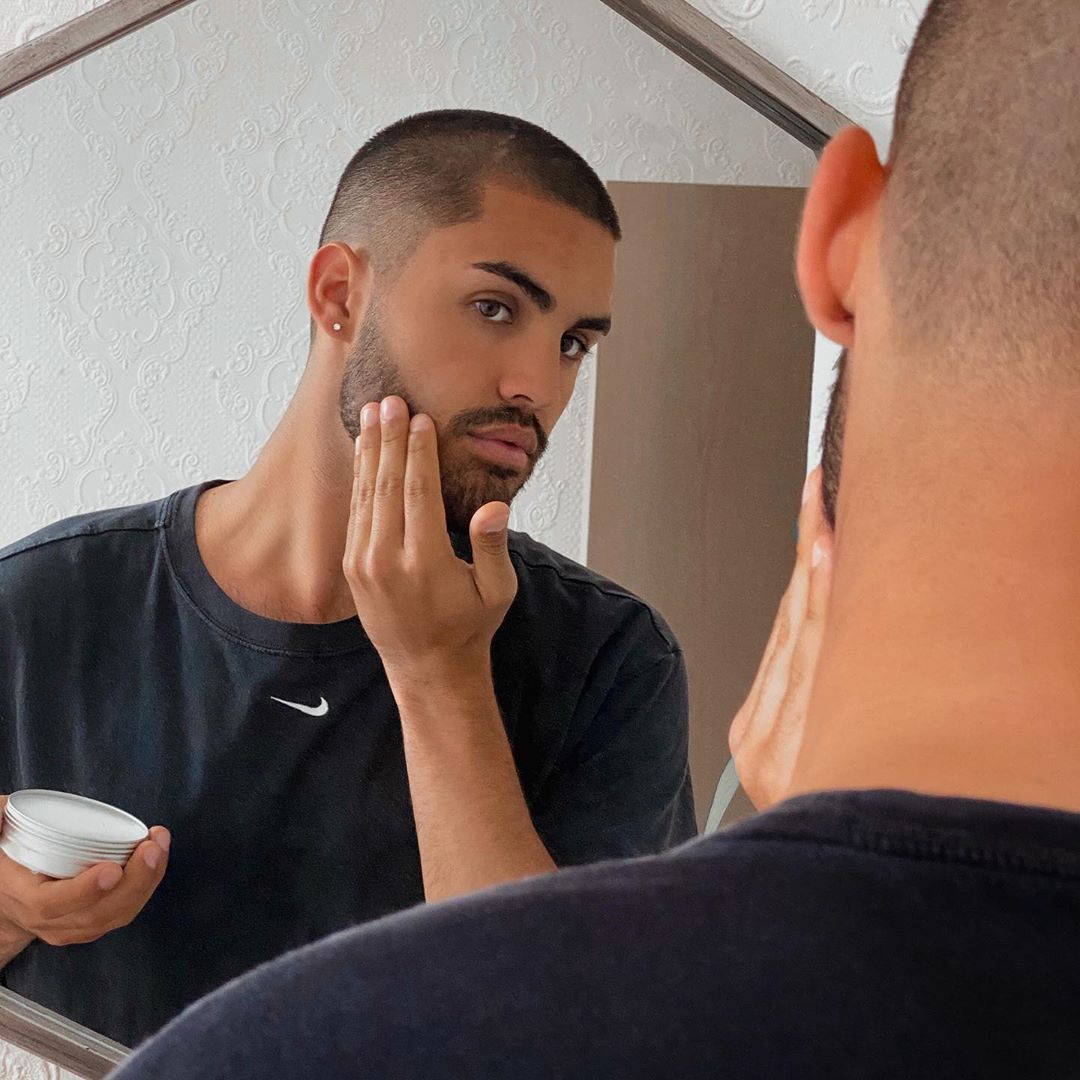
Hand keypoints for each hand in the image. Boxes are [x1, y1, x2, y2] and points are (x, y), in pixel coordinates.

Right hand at [0, 795, 170, 947]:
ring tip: (159, 844)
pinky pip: (127, 910)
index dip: (84, 891)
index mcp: (26, 900)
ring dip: (148, 880)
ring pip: (118, 915)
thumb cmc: (6, 863)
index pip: (53, 905)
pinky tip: (158, 855)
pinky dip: (148, 884)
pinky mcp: (96, 923)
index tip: (112, 868)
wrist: (6, 900)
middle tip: (151, 846)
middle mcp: (52, 921)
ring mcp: (76, 927)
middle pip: (98, 914)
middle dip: (134, 881)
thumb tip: (2, 808)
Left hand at [343, 396, 518, 680]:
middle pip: (386, 485)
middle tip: (389, 401)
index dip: (418, 452)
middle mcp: (386, 560)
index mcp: (424, 562)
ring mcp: (363, 564)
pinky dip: (360, 479)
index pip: (419, 492)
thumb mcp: (496, 591)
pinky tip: (364, 454)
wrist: (427, 669)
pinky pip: (355, 513)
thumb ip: (491, 547)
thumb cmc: (469, 627)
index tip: (420, 418)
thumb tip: (493, 508)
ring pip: (365, 495)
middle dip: (388, 439)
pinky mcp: (352, 567)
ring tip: (371, 415)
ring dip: (369, 452)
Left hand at [728, 467, 832, 809]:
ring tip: (818, 518)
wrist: (795, 891)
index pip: (819, 631)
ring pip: (785, 634)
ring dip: (804, 575)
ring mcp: (756, 743)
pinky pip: (774, 659)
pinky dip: (794, 615)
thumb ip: (862, 682)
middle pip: (800, 623)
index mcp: (808, 745)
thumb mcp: (866, 751)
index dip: (824, 562)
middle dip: (812, 552)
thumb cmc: (851, 817)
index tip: (828, 510)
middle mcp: (776, 744)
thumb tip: (859, 604)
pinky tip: (810, 577)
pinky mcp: (748, 740)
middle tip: (821, 491)